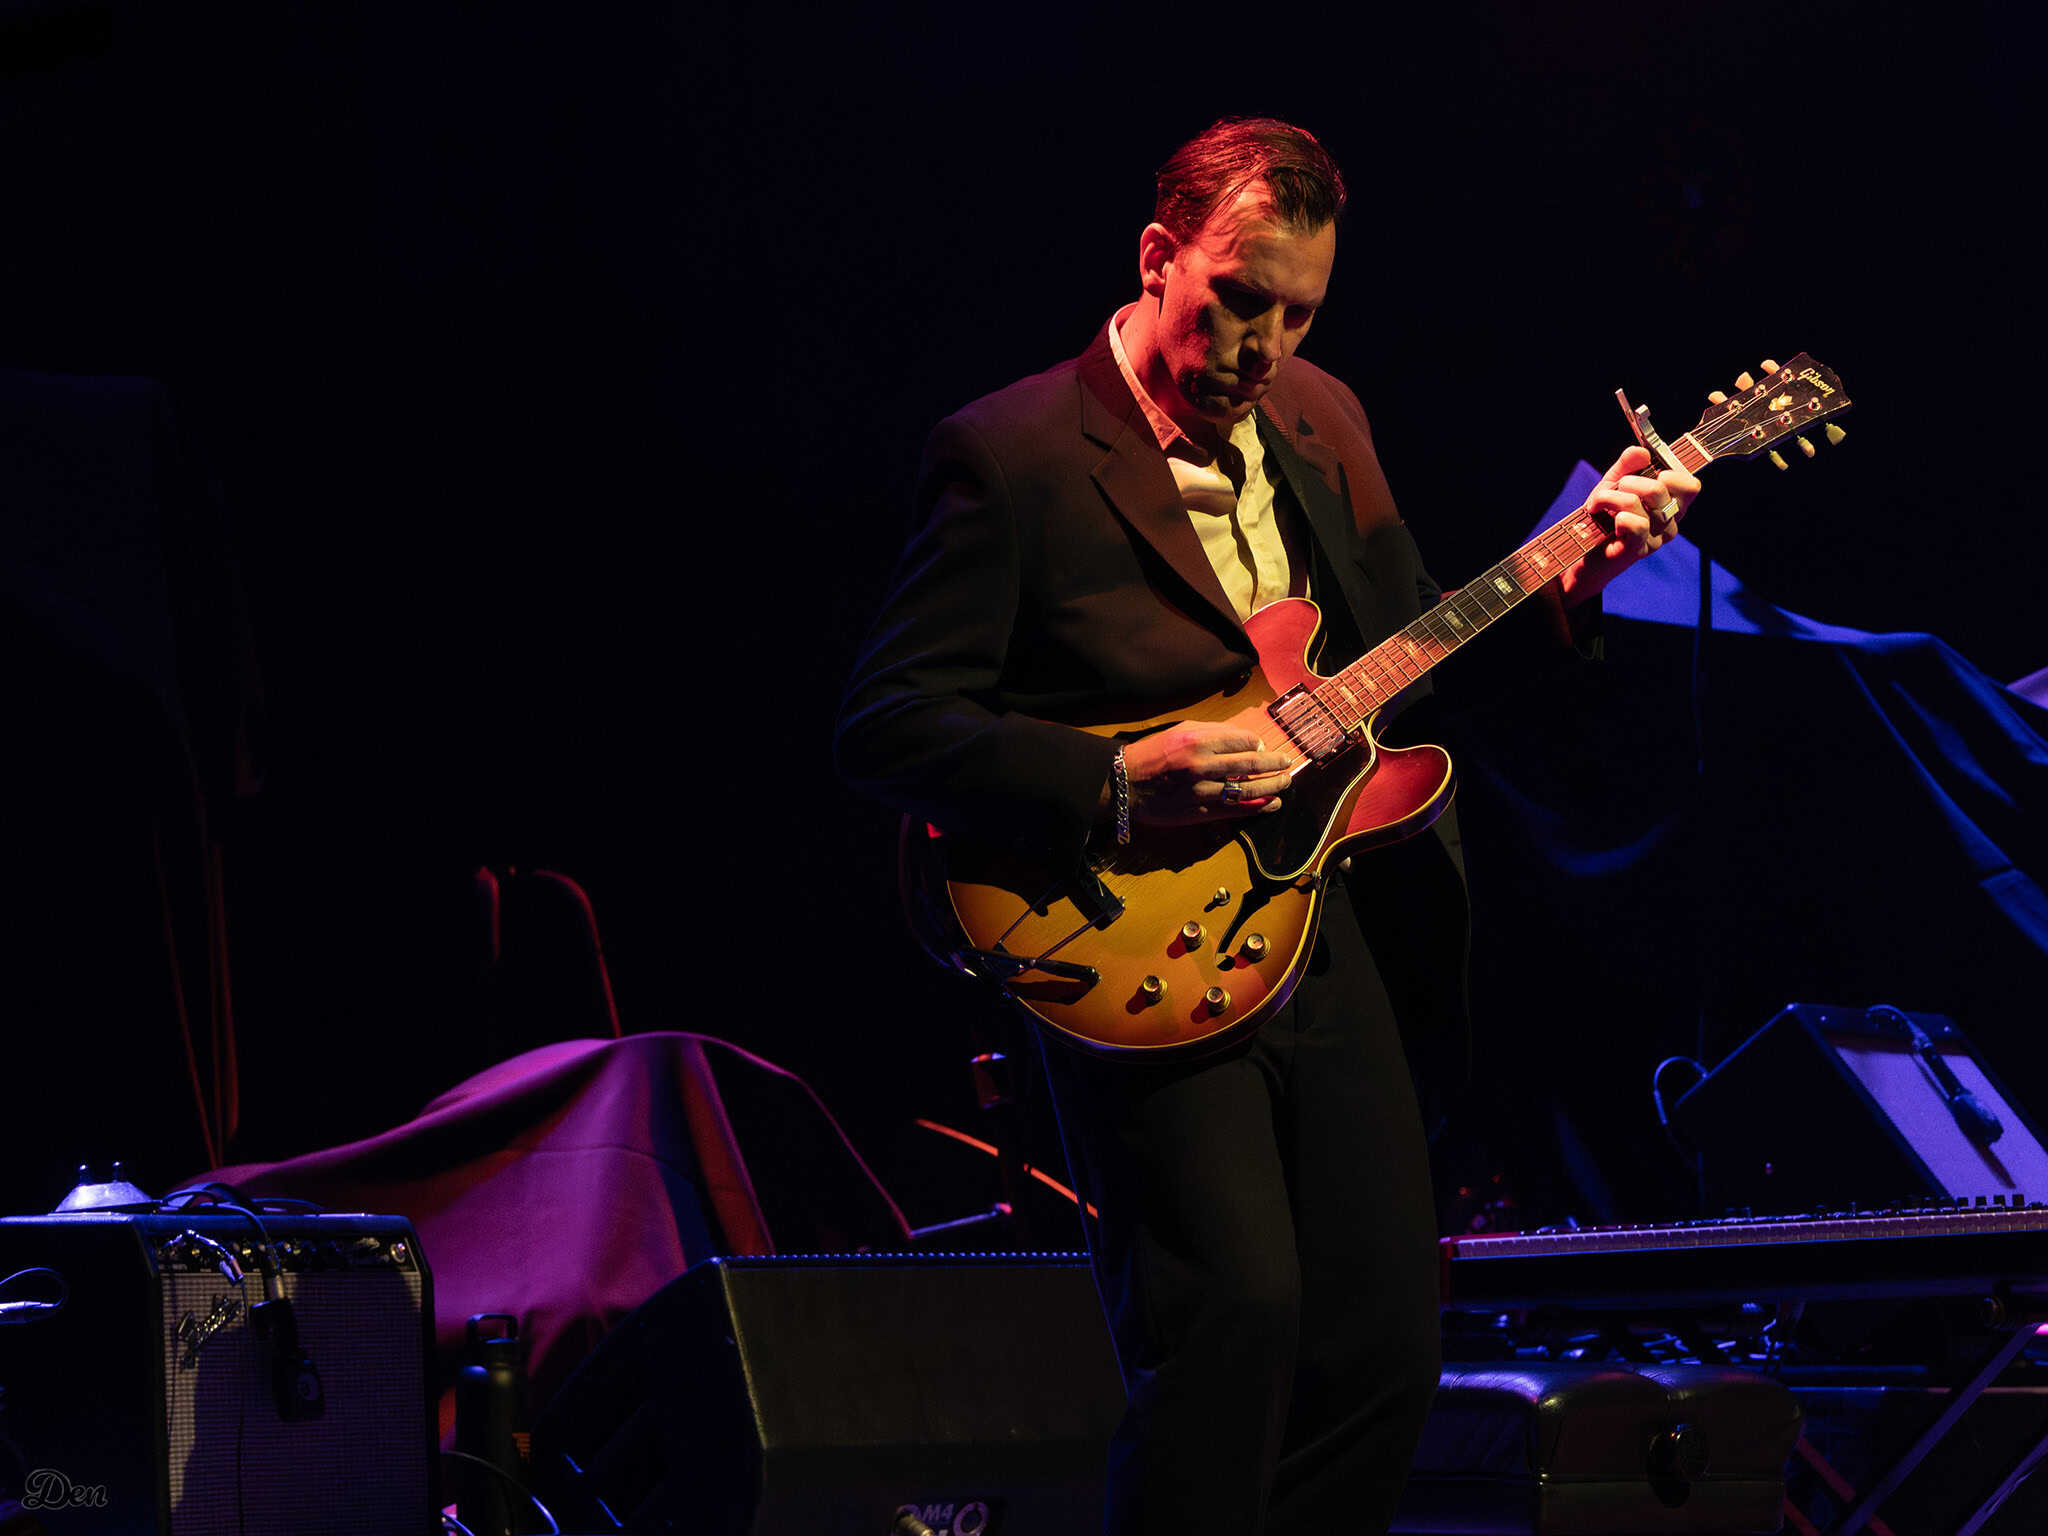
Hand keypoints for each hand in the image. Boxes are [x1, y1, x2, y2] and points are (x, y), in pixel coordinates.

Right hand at [1119, 721, 1292, 827]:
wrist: (1125, 783)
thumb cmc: (1153, 754)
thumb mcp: (1180, 730)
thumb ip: (1213, 732)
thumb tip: (1246, 740)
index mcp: (1197, 741)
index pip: (1242, 741)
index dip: (1258, 744)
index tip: (1263, 748)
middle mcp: (1201, 765)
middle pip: (1250, 765)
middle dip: (1274, 764)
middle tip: (1287, 762)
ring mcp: (1201, 791)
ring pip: (1247, 789)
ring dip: (1272, 786)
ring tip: (1285, 782)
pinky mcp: (1199, 812)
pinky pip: (1235, 810)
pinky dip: (1258, 808)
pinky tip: (1272, 804)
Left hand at [1558, 358, 1773, 607]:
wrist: (1580, 551)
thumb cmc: (1601, 517)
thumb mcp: (1613, 482)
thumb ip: (1628, 463)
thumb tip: (1642, 452)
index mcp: (1672, 500)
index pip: (1691, 483)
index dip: (1676, 471)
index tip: (1656, 467)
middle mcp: (1672, 519)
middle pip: (1667, 486)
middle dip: (1635, 480)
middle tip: (1618, 488)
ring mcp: (1658, 538)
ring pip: (1645, 502)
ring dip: (1614, 497)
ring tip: (1601, 508)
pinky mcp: (1639, 551)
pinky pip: (1634, 522)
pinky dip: (1613, 514)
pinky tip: (1607, 522)